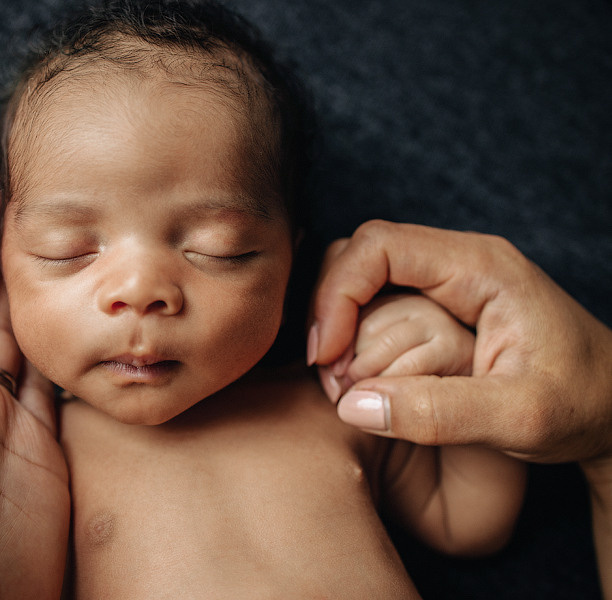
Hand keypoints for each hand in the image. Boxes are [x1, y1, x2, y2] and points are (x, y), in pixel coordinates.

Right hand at [309, 220, 611, 465]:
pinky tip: (356, 372)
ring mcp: (448, 279)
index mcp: (481, 267)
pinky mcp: (440, 303)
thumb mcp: (522, 418)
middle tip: (327, 369)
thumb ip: (439, 413)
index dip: (337, 294)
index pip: (378, 246)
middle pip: (359, 251)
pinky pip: (377, 298)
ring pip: (362, 272)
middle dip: (329, 306)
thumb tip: (352, 405)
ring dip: (337, 319)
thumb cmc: (584, 405)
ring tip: (338, 375)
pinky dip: (353, 331)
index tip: (328, 355)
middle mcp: (459, 261)